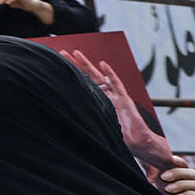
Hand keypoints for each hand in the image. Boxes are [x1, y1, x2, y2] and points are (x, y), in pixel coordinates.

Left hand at [66, 50, 173, 170]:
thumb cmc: (118, 138)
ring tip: (76, 53)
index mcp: (97, 102)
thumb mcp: (96, 127)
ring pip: (98, 76)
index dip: (70, 76)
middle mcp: (105, 96)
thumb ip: (85, 120)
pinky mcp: (124, 99)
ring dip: (87, 64)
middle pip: (87, 76)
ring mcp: (114, 96)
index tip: (56, 67)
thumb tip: (63, 120)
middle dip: (74, 64)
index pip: (81, 85)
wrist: (138, 143)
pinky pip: (116, 84)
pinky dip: (110, 74)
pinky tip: (102, 64)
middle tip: (62, 52)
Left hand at [157, 156, 194, 194]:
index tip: (170, 159)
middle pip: (190, 173)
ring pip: (194, 183)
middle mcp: (194, 181)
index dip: (178, 162)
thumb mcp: (162, 187)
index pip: (184, 165)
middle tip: (163, 177)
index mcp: (185, 176)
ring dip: (180, 185)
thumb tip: (144, 165)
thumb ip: (158, 179)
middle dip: (177, 173)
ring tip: (168, 189)